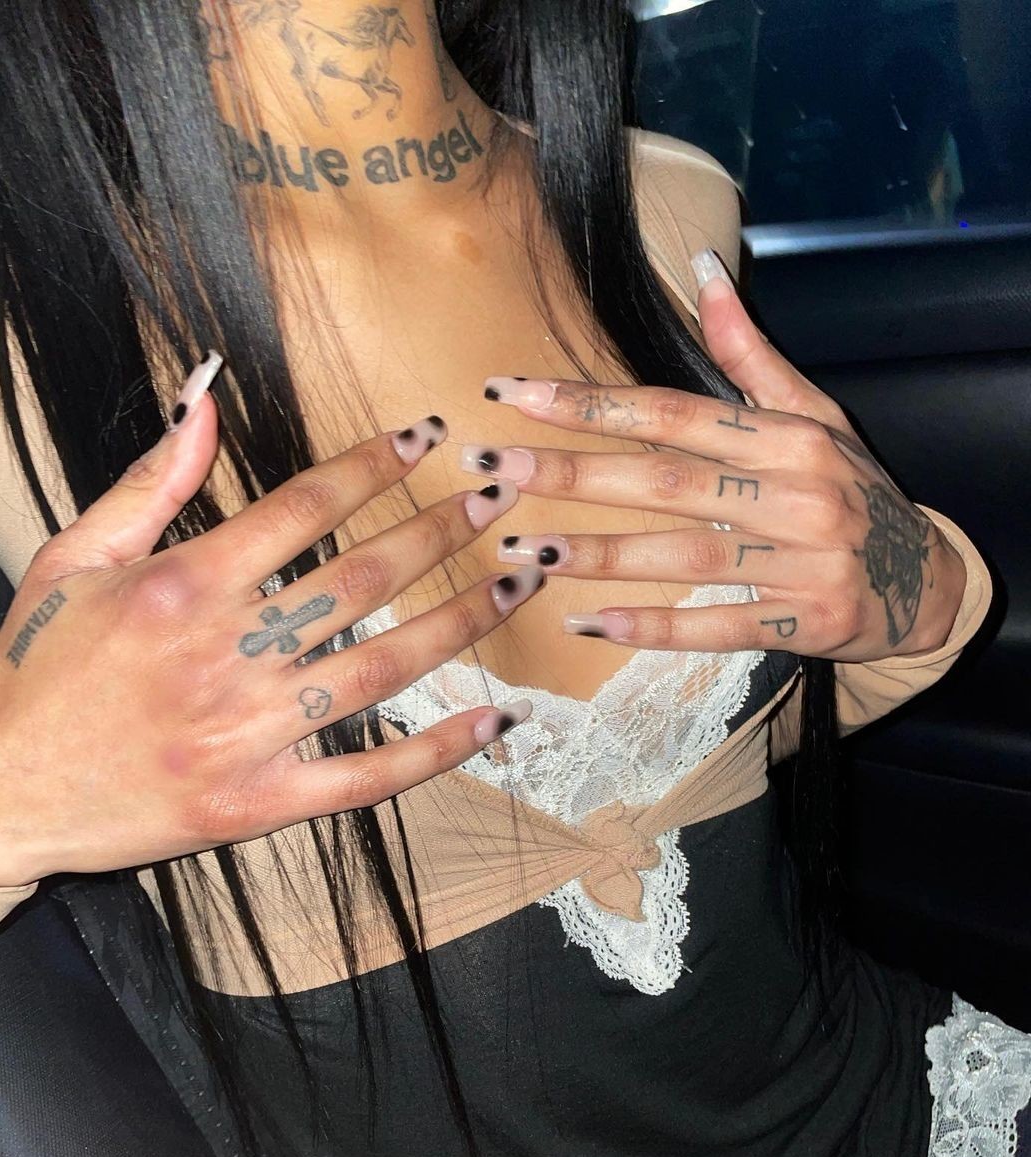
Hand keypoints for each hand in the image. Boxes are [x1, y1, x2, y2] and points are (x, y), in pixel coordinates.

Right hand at [0, 354, 540, 889]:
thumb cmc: (37, 665)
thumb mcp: (74, 555)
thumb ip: (151, 481)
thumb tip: (206, 400)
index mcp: (181, 586)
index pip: (304, 508)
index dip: (374, 465)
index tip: (426, 438)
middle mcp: (221, 656)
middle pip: (360, 582)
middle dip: (442, 531)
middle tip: (501, 496)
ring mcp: (244, 736)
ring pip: (378, 671)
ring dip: (459, 623)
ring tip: (517, 581)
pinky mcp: (256, 804)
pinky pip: (362, 777)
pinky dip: (433, 751)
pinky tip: (492, 719)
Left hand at [465, 262, 965, 661]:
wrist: (925, 582)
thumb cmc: (851, 491)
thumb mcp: (813, 413)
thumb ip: (748, 352)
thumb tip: (701, 268)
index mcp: (787, 436)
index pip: (672, 412)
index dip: (589, 404)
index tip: (513, 395)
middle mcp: (794, 494)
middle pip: (663, 480)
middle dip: (570, 475)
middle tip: (492, 471)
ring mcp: (800, 562)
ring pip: (682, 556)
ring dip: (597, 555)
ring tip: (522, 551)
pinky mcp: (804, 623)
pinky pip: (718, 625)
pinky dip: (655, 627)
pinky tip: (590, 621)